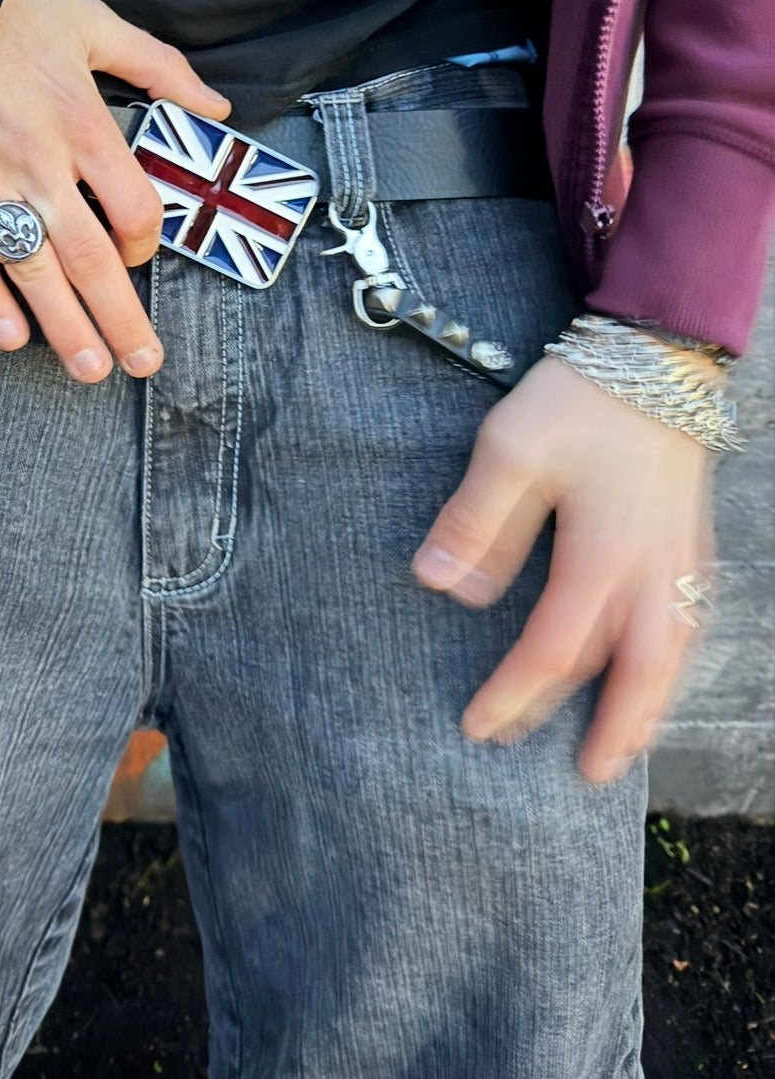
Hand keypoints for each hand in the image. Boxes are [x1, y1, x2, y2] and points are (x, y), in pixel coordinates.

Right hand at [0, 0, 229, 382]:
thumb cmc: (7, 3)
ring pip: (31, 268)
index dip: (148, 242)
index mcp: (84, 123)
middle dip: (120, 319)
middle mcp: (38, 160)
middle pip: (91, 257)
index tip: (144, 255)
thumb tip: (217, 106)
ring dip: (64, 326)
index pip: (133, 207)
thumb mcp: (95, 22)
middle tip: (143, 364)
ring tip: (90, 369)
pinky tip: (10, 337)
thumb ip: (161, 68)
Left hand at [410, 353, 716, 782]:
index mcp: (601, 556)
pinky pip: (690, 627)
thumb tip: (439, 587)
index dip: (514, 696)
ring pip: (672, 658)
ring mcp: (681, 559)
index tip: (478, 728)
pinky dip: (674, 667)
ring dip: (649, 708)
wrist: (657, 355)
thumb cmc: (580, 400)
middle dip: (608, 730)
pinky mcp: (692, 542)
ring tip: (626, 747)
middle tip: (584, 777)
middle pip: (634, 675)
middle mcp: (650, 571)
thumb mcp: (509, 451)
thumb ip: (475, 524)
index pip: (553, 650)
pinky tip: (660, 673)